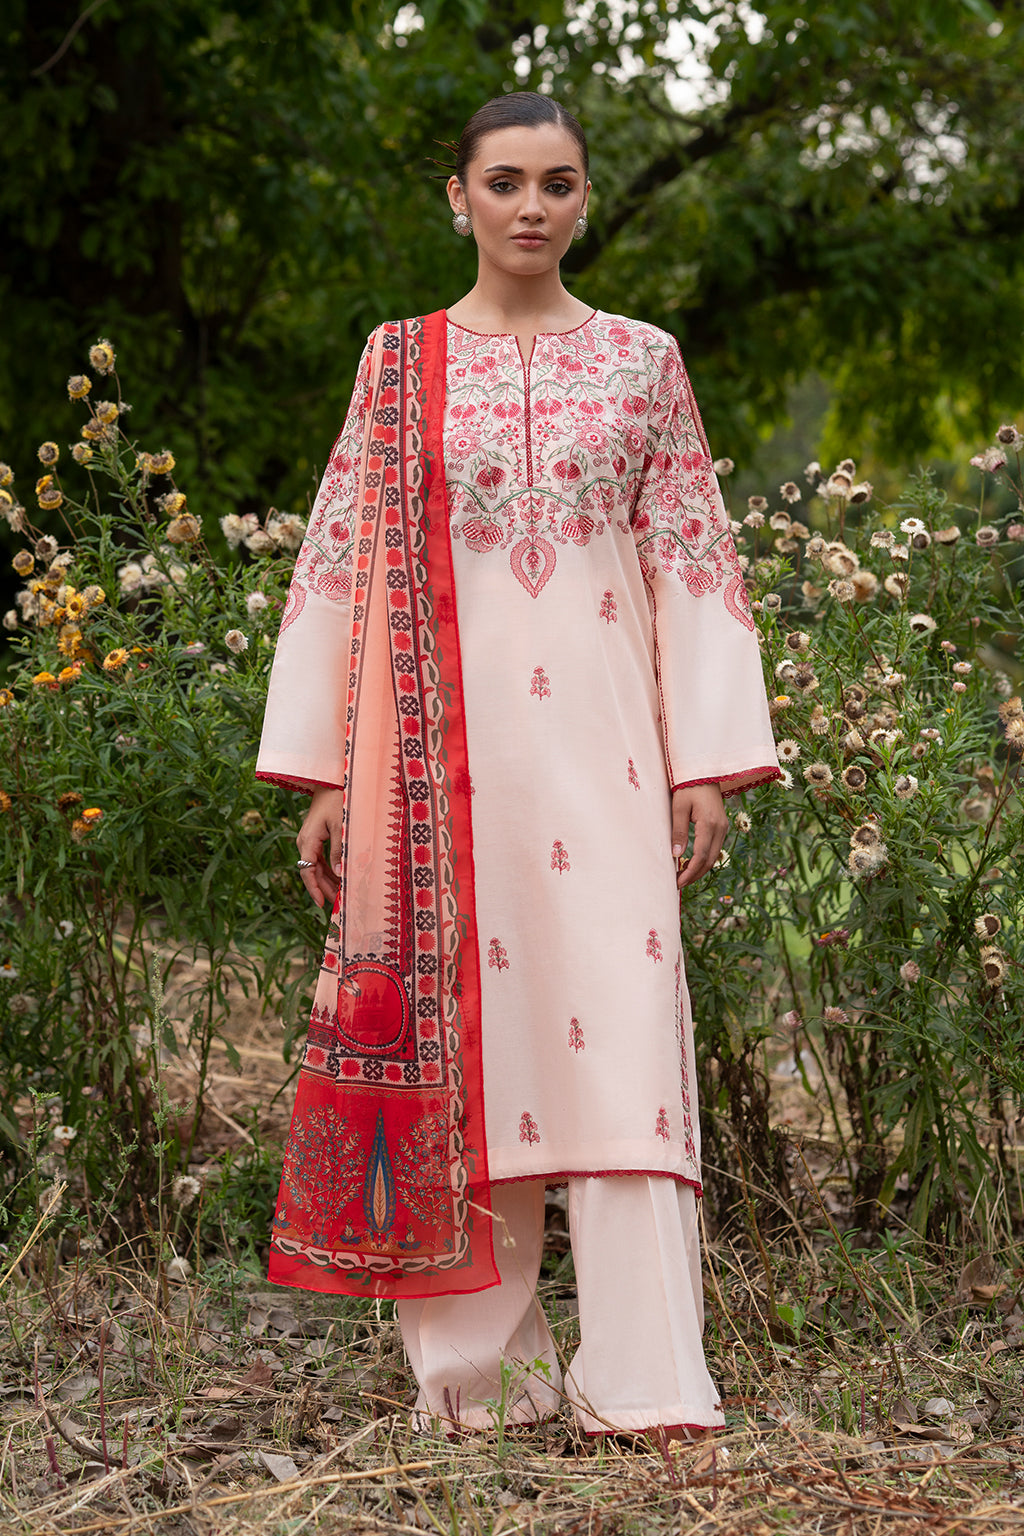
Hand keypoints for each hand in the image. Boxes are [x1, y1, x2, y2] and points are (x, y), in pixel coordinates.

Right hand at [296, 786, 345, 908]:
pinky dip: (329, 869)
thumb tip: (340, 873)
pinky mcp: (315, 838)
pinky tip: (339, 878)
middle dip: (324, 888)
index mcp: (308, 840)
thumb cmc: (338, 801)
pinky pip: (320, 858)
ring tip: (341, 894)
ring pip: (316, 867)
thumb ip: (339, 850)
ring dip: (328, 880)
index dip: (314, 889)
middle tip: (338, 903)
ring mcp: (309, 840)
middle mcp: (305, 842)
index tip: (321, 904)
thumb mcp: (341, 826)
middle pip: (312, 872)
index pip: (307, 871)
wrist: (330, 783)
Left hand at [672, 783, 727, 888]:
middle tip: (678, 884)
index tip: (677, 882)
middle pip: (710, 860)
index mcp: (710, 824)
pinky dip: (704, 859)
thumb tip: (676, 855)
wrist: (704, 772)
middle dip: (695, 875)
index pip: (701, 856)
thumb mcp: (679, 807)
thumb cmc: (688, 787)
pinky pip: (715, 848)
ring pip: (714, 856)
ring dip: (700, 869)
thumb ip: (678, 831)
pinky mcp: (721, 826)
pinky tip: (691, 862)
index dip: (690, 872)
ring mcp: (723, 827)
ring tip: (683, 876)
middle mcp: (720, 828)